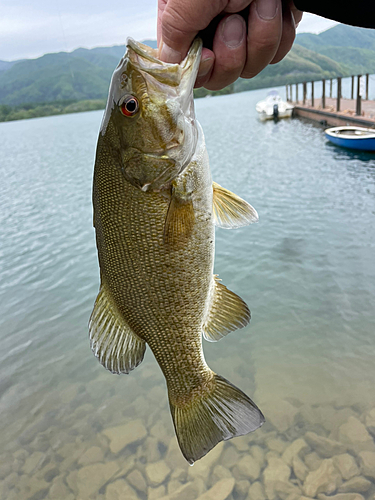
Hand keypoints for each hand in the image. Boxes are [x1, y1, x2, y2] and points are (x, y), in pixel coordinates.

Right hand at [157, 0, 301, 89]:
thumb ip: (174, 32)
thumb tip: (171, 64)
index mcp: (188, 21)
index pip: (190, 68)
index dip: (202, 70)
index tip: (209, 54)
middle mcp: (214, 27)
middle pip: (223, 74)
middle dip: (233, 54)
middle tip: (234, 20)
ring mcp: (246, 28)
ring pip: (253, 65)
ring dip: (260, 37)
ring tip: (259, 1)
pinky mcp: (273, 24)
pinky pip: (278, 49)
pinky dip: (280, 30)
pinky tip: (275, 4)